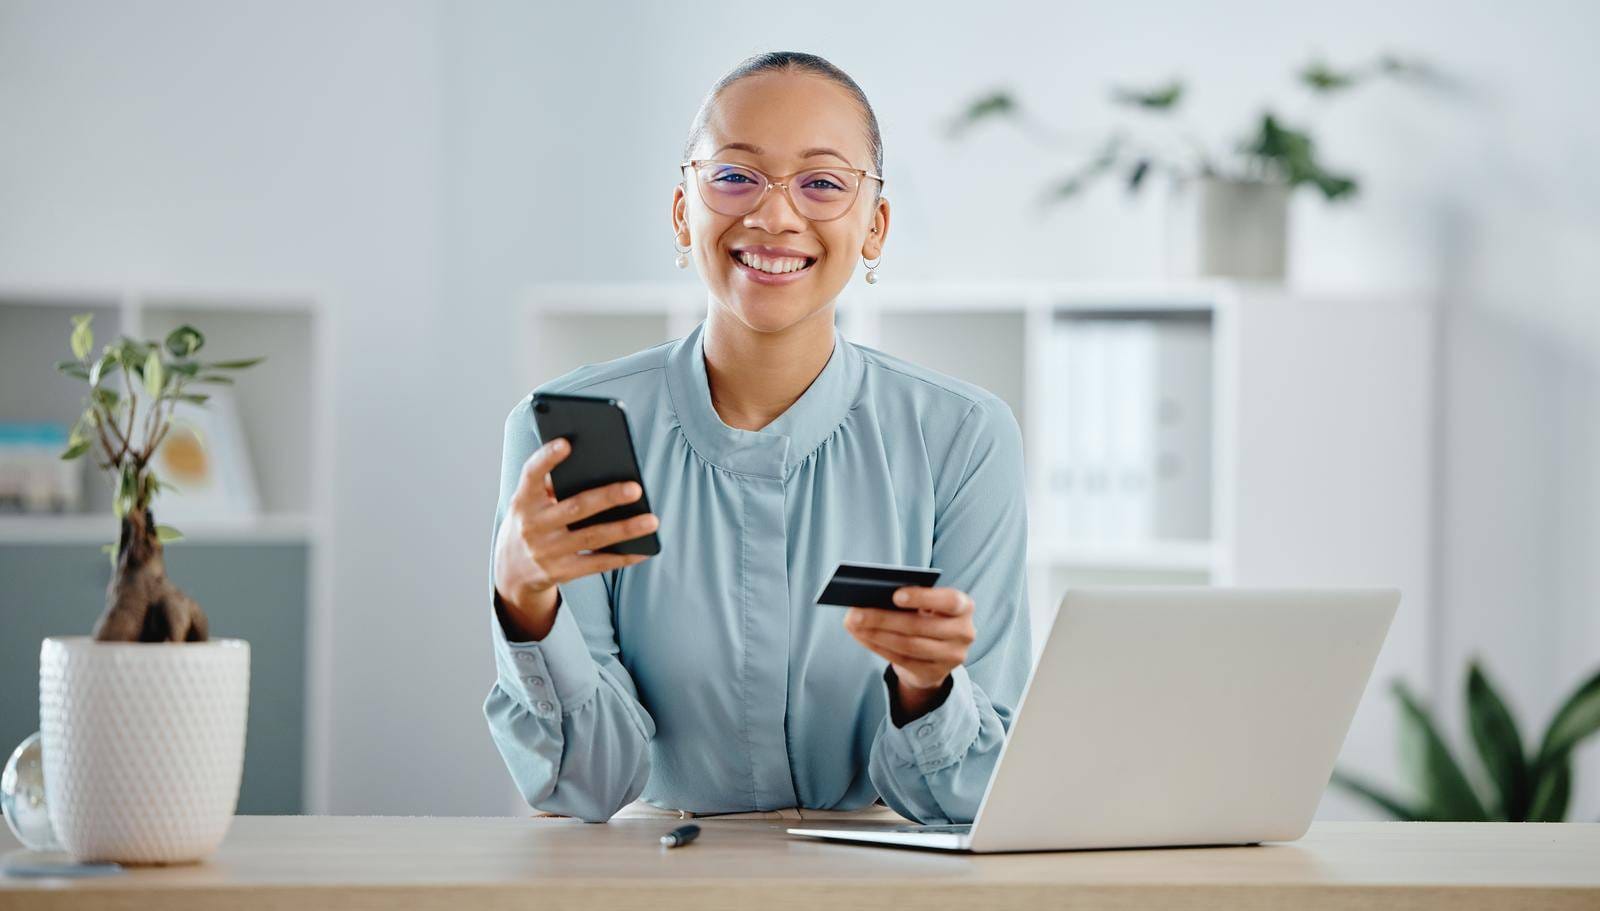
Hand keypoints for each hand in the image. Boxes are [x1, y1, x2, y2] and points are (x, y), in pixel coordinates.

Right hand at [493, 436, 657, 638]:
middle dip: (607, 497)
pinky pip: (597, 564)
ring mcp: (547, 551)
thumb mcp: (529, 502)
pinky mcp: (561, 572)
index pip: (532, 474)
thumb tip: (600, 467)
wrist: (511, 570)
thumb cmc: (531, 521)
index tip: (566, 442)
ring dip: (625, 529)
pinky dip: (623, 557)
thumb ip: (553, 484)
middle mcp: (533, 525)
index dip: (547, 458)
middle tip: (636, 488)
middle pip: (575, 508)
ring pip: (592, 537)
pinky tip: (644, 549)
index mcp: (524, 500)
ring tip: (652, 520)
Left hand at [843, 586, 975, 715]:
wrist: (937, 653)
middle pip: (919, 626)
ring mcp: (952, 657)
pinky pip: (901, 660)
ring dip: (876, 634)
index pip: (949, 601)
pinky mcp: (935, 673)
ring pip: (908, 645)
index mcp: (964, 606)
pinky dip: (878, 647)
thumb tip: (871, 596)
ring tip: (853, 624)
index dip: (923, 598)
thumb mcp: (927, 604)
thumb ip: (910, 598)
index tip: (895, 596)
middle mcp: (963, 632)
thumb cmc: (928, 616)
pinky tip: (861, 637)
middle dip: (883, 618)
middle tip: (855, 612)